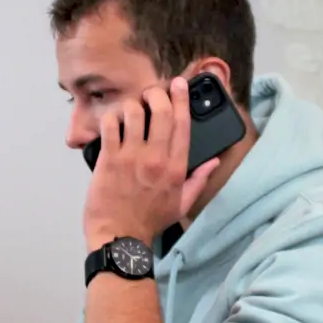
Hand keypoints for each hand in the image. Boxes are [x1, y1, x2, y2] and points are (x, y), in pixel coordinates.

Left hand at [82, 76, 219, 249]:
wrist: (120, 237)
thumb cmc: (149, 221)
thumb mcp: (182, 203)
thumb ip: (199, 179)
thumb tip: (214, 161)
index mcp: (176, 167)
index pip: (182, 124)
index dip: (181, 99)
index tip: (179, 84)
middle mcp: (156, 158)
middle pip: (161, 111)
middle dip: (156, 93)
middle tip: (151, 93)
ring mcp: (131, 157)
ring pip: (134, 113)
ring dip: (132, 105)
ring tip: (130, 110)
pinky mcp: (109, 160)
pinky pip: (110, 125)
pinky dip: (111, 118)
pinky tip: (112, 122)